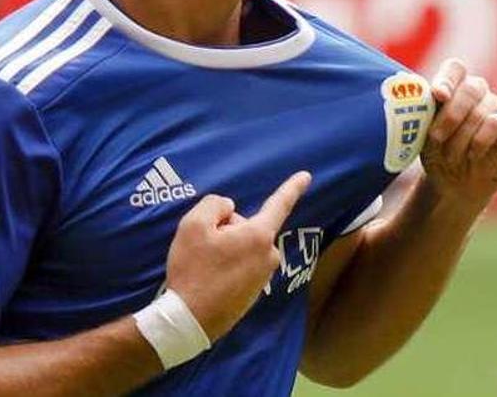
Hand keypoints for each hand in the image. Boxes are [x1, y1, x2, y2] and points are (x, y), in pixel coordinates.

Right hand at [163, 172, 311, 340]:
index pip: (279, 204)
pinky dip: (226, 267)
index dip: (292, 187)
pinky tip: (208, 279)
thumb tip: (229, 210)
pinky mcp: (253, 294)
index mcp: (258, 236)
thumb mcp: (193, 225)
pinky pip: (240, 268)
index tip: (306, 176)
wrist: (189, 320)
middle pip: (248, 227)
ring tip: (204, 266)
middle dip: (228, 229)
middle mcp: (268, 256)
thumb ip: (215, 205)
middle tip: (204, 247)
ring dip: (226, 249)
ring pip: (243, 248)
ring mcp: (263, 278)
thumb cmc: (193, 269)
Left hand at [421, 59, 496, 205]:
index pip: (455, 68)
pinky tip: (471, 155)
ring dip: (460, 138)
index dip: (447, 79)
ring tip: (449, 156)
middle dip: (450, 116)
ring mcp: (493, 107)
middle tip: (435, 138)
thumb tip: (423, 97)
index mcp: (452, 86)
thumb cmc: (436, 152)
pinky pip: (495, 124)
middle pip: (469, 89)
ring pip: (480, 112)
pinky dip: (478, 142)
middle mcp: (476, 91)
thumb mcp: (423, 134)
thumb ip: (423, 113)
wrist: (454, 182)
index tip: (437, 96)